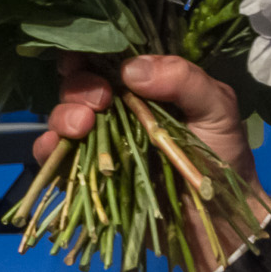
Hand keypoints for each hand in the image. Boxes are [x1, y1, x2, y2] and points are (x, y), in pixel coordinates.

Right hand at [51, 51, 263, 200]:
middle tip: (99, 100)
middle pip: (80, 84)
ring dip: (64, 114)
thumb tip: (129, 70)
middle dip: (79, 86)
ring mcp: (101, 142)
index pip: (109, 58)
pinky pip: (55, 157)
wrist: (220, 220)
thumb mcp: (217, 107)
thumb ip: (183, 79)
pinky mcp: (88, 175)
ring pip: (63, 116)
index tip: (88, 57)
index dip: (90, 51)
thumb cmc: (223, 157)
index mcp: (147, 86)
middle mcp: (118, 109)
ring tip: (81, 126)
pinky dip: (47, 148)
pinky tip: (56, 146)